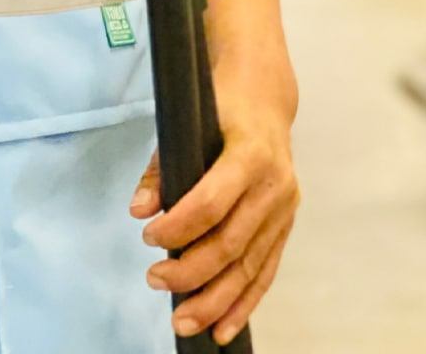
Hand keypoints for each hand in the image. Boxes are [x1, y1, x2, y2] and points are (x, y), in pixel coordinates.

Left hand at [131, 52, 299, 343]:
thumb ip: (160, 169)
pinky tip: (222, 328)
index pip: (211, 203)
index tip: (149, 238)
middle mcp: (274, 185)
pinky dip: (244, 303)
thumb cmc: (220, 106)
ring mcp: (284, 209)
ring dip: (215, 300)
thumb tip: (139, 210)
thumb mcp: (185, 122)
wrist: (264, 97)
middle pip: (231, 243)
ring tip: (183, 321)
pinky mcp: (286, 226)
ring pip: (250, 267)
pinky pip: (265, 271)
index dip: (179, 227)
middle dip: (191, 271)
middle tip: (154, 280)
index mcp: (250, 154)